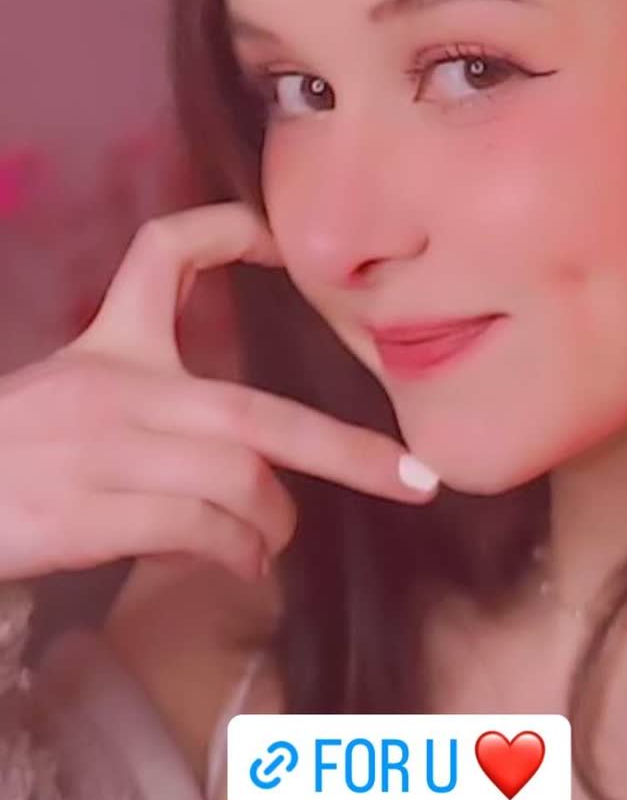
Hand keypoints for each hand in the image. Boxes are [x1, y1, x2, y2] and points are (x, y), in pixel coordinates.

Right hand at [0, 201, 438, 585]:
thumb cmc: (5, 461)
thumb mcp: (65, 396)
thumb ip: (148, 401)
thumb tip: (251, 463)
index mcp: (106, 348)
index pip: (161, 252)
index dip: (225, 233)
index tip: (277, 239)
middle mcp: (114, 391)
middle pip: (254, 414)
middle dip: (348, 450)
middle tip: (413, 480)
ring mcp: (105, 451)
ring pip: (238, 484)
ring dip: (274, 523)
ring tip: (272, 543)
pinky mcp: (94, 511)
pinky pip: (200, 532)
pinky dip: (236, 554)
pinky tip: (240, 567)